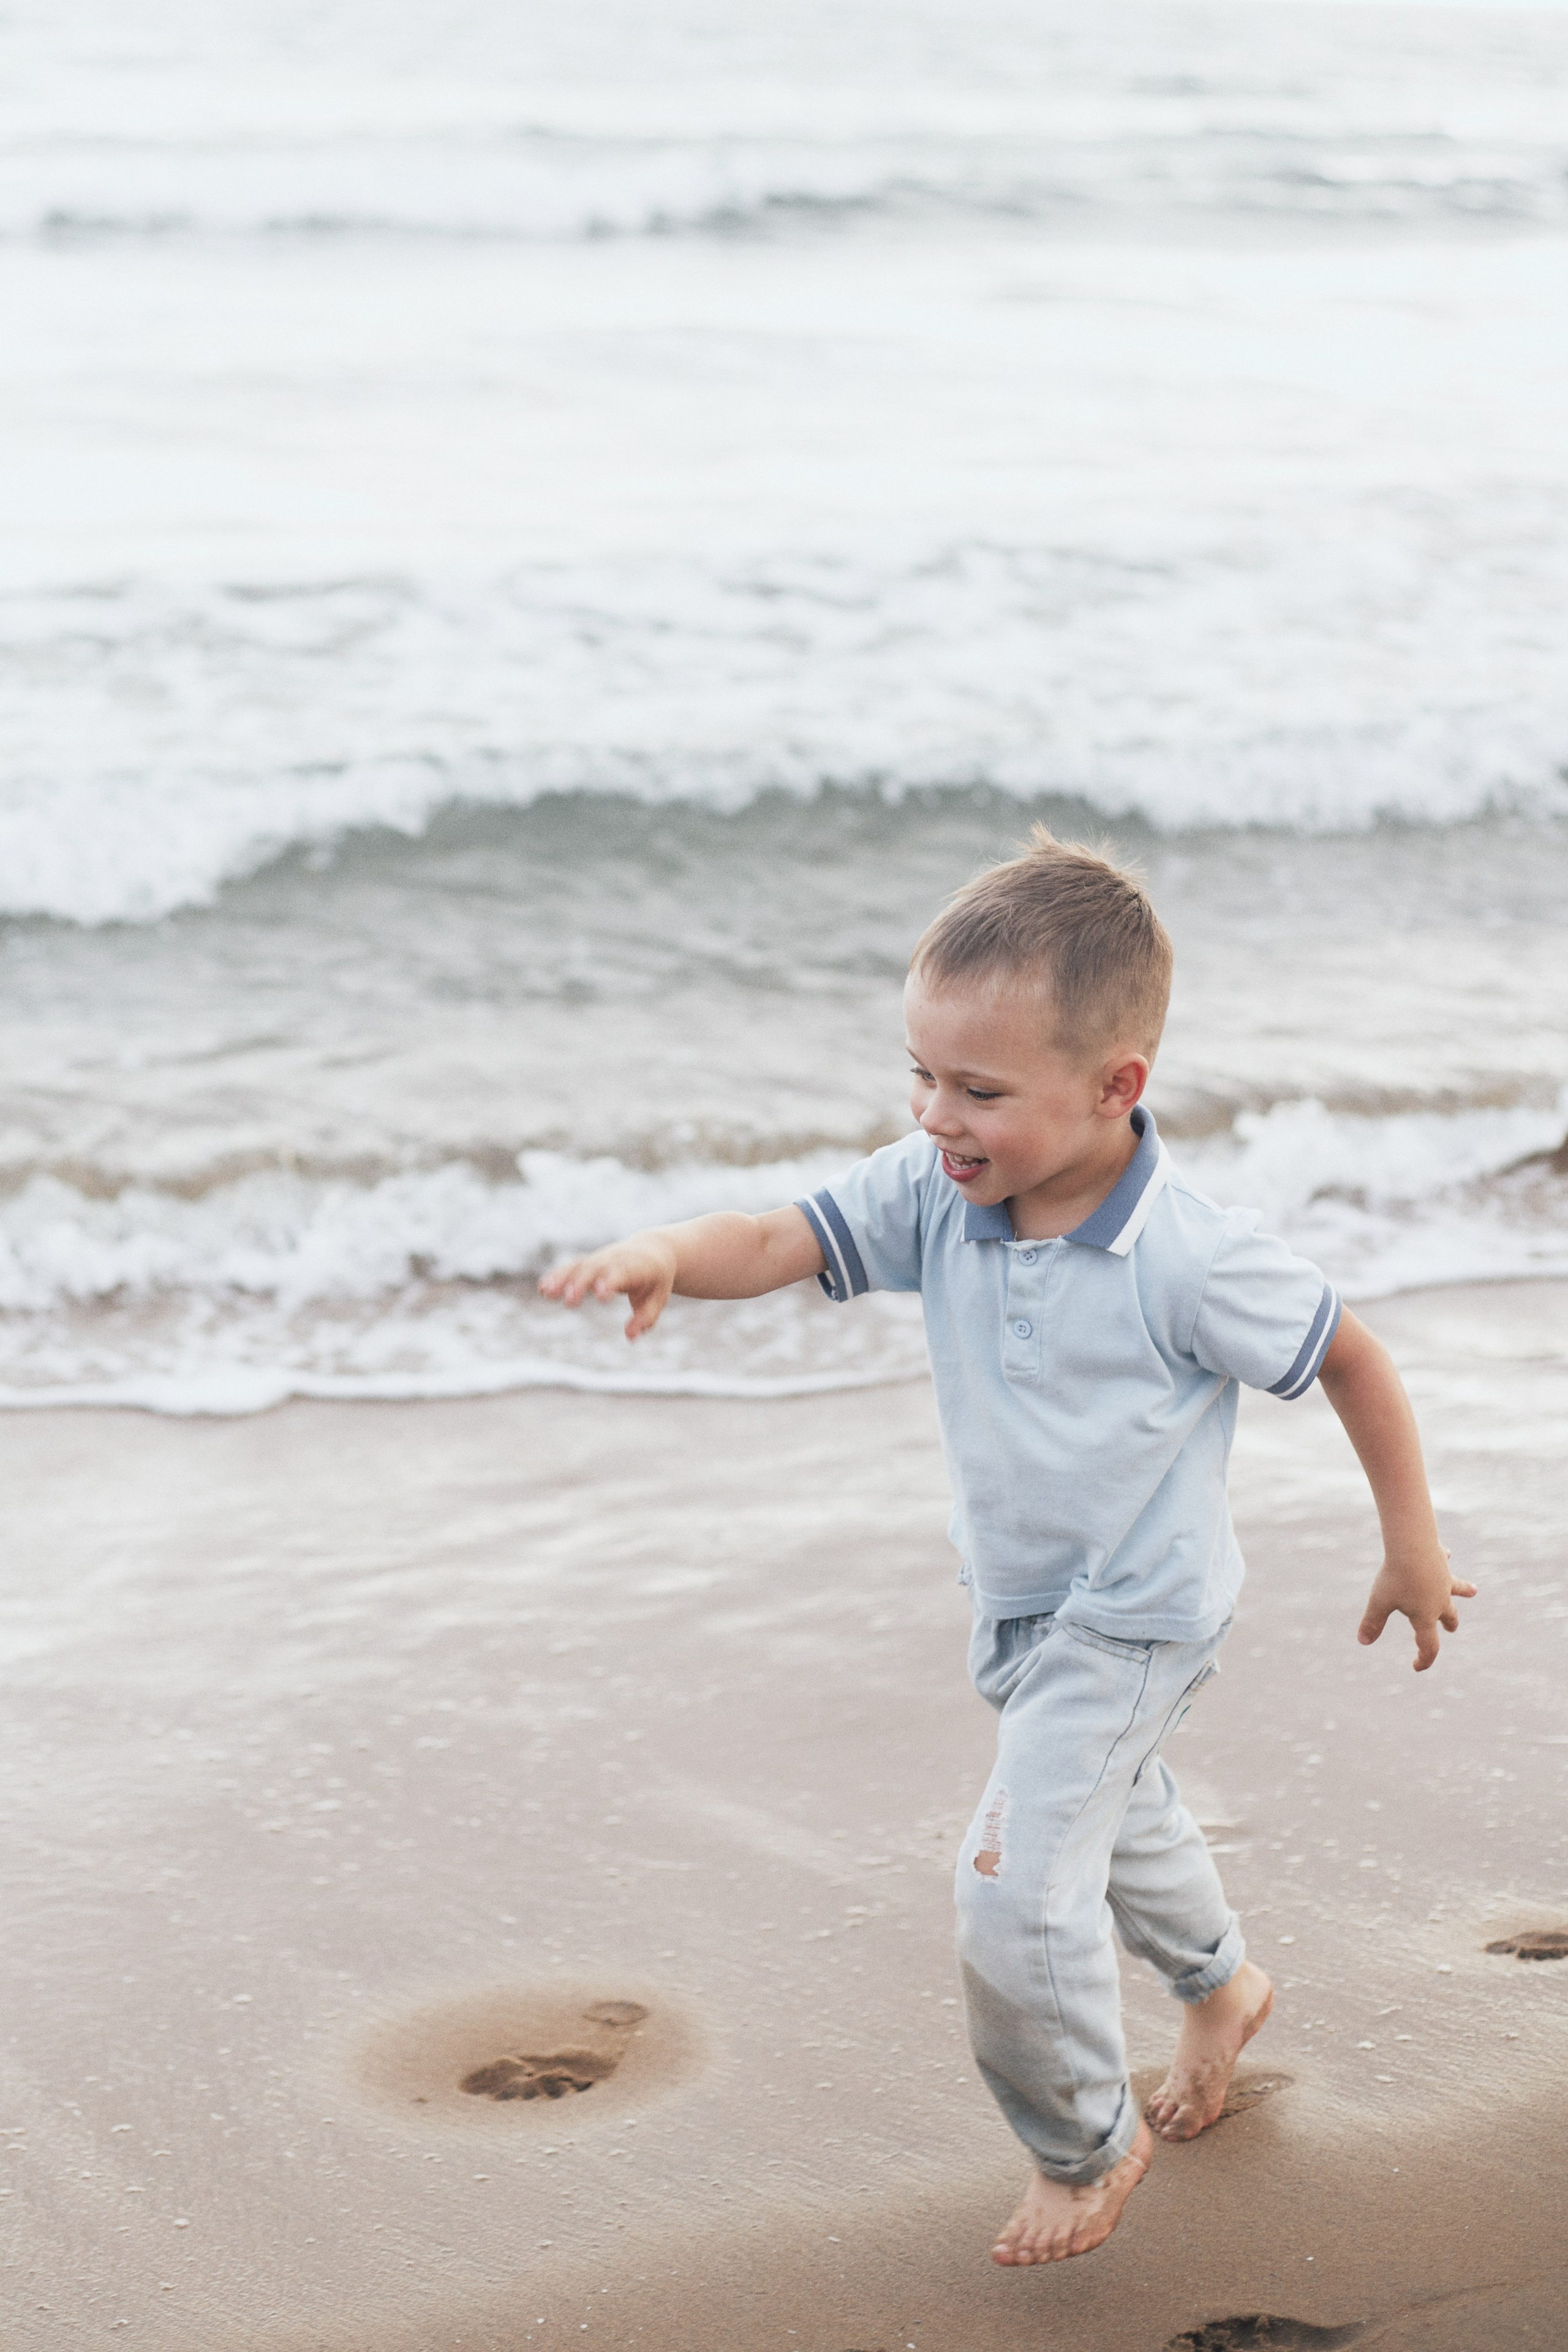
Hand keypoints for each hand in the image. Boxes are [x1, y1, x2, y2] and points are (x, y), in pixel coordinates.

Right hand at [538, 1235, 677, 1339]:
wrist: (652, 1248)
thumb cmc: (656, 1278)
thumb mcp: (659, 1297)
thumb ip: (646, 1317)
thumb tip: (630, 1336)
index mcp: (638, 1266)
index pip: (623, 1273)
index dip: (611, 1281)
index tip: (601, 1295)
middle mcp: (616, 1259)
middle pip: (597, 1268)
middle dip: (582, 1283)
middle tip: (570, 1301)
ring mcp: (601, 1259)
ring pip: (580, 1266)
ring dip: (563, 1278)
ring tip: (547, 1293)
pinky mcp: (589, 1261)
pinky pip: (571, 1267)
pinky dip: (557, 1276)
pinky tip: (543, 1289)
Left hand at [1357, 1542, 1475, 1672]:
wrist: (1412, 1545)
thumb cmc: (1395, 1576)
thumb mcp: (1379, 1601)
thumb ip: (1372, 1622)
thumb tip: (1363, 1641)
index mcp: (1425, 1616)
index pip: (1429, 1645)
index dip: (1424, 1659)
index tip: (1417, 1666)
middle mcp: (1439, 1600)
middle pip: (1448, 1616)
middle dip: (1449, 1624)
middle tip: (1450, 1629)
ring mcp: (1443, 1579)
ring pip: (1456, 1588)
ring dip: (1464, 1590)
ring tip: (1473, 1591)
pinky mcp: (1440, 1560)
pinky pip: (1443, 1560)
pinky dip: (1444, 1558)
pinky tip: (1446, 1553)